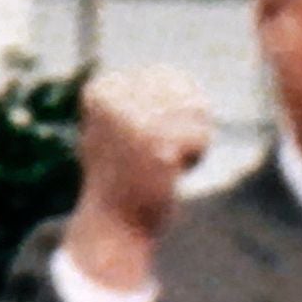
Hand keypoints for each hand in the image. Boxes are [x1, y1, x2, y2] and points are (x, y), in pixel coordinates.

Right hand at [60, 63, 216, 293]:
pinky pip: (200, 135)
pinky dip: (195, 155)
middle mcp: (113, 99)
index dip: (176, 108)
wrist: (114, 226)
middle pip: (186, 93)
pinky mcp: (157, 144)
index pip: (169, 76)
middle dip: (187, 123)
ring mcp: (133, 120)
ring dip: (192, 140)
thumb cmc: (121, 176)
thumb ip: (142, 97)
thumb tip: (187, 81)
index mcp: (101, 89)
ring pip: (197, 112)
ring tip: (164, 162)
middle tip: (160, 154)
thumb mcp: (118, 126)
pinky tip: (170, 172)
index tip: (147, 138)